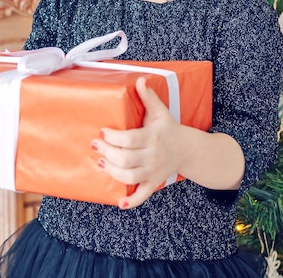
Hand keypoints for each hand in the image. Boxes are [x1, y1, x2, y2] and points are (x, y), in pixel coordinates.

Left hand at [91, 77, 182, 209]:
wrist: (187, 149)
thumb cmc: (168, 128)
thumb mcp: (160, 111)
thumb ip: (148, 96)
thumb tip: (139, 79)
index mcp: (152, 137)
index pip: (130, 139)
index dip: (114, 137)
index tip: (102, 132)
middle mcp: (152, 156)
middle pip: (126, 159)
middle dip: (108, 153)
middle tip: (95, 145)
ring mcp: (152, 172)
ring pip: (129, 177)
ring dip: (112, 172)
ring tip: (100, 162)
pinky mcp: (153, 182)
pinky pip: (142, 195)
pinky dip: (131, 202)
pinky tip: (119, 203)